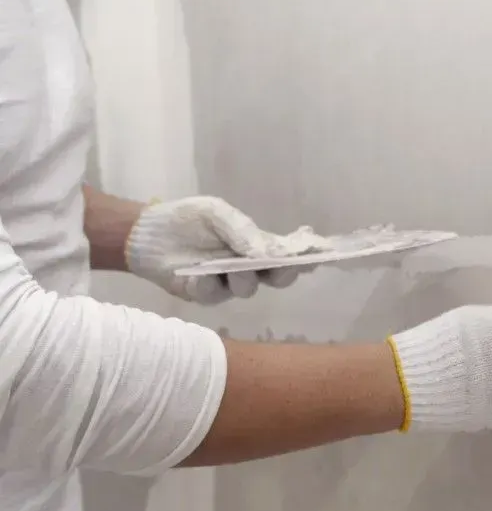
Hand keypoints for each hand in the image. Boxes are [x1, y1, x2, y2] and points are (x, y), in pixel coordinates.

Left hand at [125, 196, 320, 303]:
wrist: (148, 234)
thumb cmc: (187, 219)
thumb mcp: (217, 214)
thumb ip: (243, 231)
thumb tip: (268, 253)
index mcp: (258, 246)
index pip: (290, 255)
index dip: (309, 256)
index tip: (324, 254)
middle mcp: (249, 268)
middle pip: (279, 279)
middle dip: (283, 273)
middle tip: (278, 265)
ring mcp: (228, 284)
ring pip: (249, 289)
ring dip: (243, 278)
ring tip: (229, 267)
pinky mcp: (206, 296)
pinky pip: (215, 295)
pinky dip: (207, 283)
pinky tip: (196, 273)